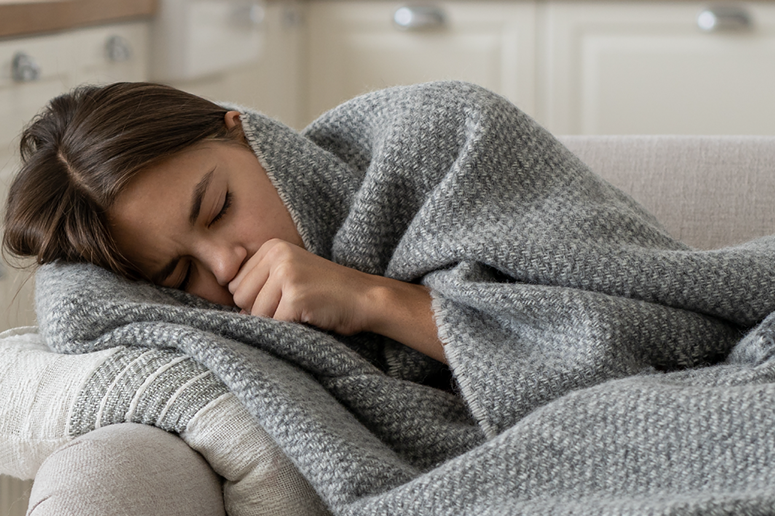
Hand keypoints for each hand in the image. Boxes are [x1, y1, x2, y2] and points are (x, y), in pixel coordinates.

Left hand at [229, 239, 446, 362]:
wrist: (365, 297)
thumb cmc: (325, 291)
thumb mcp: (290, 272)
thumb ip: (258, 276)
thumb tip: (225, 291)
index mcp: (272, 246)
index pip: (235, 283)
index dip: (256, 299)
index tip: (284, 296)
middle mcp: (277, 255)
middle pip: (240, 298)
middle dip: (262, 311)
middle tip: (294, 305)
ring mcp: (287, 275)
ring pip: (255, 314)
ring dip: (277, 322)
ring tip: (303, 311)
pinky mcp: (296, 297)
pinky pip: (273, 324)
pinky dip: (288, 329)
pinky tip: (308, 317)